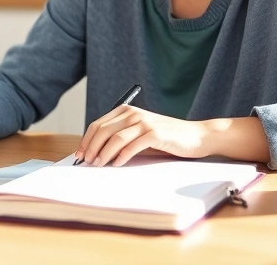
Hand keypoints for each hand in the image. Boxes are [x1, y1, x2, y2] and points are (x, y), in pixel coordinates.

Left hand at [75, 105, 207, 166]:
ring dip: (104, 153)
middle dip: (91, 147)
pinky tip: (116, 164)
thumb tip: (97, 153)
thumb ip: (122, 137)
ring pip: (115, 138)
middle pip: (103, 130)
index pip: (98, 124)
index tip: (80, 154)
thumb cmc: (167, 137)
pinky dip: (121, 156)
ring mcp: (145, 122)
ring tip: (98, 165)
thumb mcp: (141, 132)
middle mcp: (134, 114)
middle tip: (86, 162)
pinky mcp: (155, 134)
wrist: (196, 136)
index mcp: (127, 111)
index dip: (86, 140)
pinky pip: (132, 145)